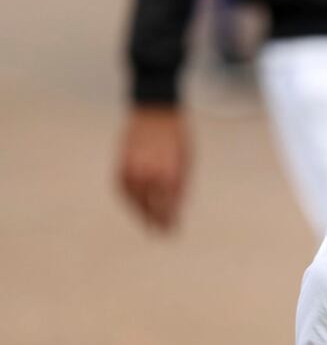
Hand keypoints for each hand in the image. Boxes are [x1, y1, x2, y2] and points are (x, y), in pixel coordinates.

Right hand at [118, 106, 190, 230]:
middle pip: (150, 208)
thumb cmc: (177, 137)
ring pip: (133, 201)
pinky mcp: (121, 163)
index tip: (172, 232)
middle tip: (162, 234)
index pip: (167, 208)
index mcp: (168, 175)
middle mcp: (148, 175)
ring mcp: (132, 169)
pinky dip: (128, 200)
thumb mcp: (187, 163)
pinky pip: (122, 189)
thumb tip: (177, 211)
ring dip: (140, 214)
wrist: (156, 110)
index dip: (169, 222)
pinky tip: (135, 207)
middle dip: (156, 222)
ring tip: (148, 223)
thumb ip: (181, 188)